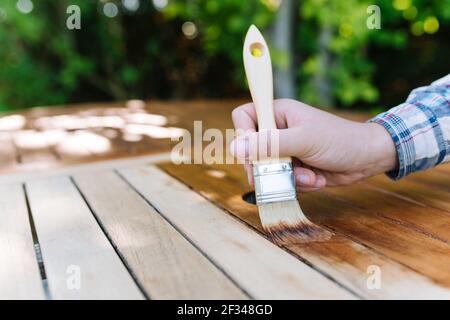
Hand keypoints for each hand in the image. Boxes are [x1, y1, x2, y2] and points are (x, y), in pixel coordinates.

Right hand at [230, 99, 396, 191]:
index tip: (253, 150)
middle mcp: (278, 130)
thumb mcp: (303, 140)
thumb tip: (235, 148)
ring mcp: (286, 150)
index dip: (243, 134)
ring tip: (309, 176)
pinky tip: (316, 178)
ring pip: (266, 169)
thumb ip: (269, 144)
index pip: (243, 117)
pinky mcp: (294, 167)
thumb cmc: (339, 140)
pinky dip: (298, 184)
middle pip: (250, 149)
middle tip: (275, 175)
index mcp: (278, 113)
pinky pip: (281, 180)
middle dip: (265, 166)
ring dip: (286, 178)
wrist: (367, 159)